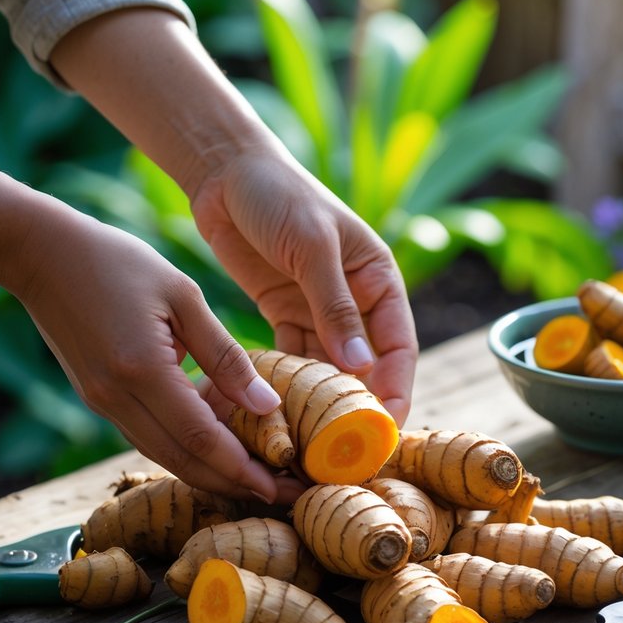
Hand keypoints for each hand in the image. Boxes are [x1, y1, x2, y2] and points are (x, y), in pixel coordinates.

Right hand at [17, 204, 301, 500]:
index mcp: (142, 371)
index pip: (202, 440)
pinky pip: (148, 436)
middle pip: (184, 462)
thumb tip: (267, 405)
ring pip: (164, 456)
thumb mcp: (183, 296)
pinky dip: (185, 448)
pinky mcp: (98, 399)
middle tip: (281, 495)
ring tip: (256, 477)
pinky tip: (216, 443)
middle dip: (233, 484)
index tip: (283, 487)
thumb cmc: (116, 262)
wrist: (41, 253)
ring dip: (210, 473)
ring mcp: (103, 403)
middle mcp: (118, 398)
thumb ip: (225, 355)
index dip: (245, 470)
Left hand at [189, 133, 417, 424]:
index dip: (395, 391)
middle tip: (346, 450)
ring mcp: (319, 310)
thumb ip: (335, 306)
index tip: (384, 431)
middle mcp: (355, 301)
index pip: (398, 348)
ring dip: (321, 402)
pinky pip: (292, 358)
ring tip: (310, 440)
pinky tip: (278, 410)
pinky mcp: (284, 314)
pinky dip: (288, 382)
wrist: (224, 171)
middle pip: (365, 367)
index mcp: (379, 281)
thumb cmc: (278, 195)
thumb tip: (361, 368)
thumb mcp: (311, 246)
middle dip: (358, 407)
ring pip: (328, 368)